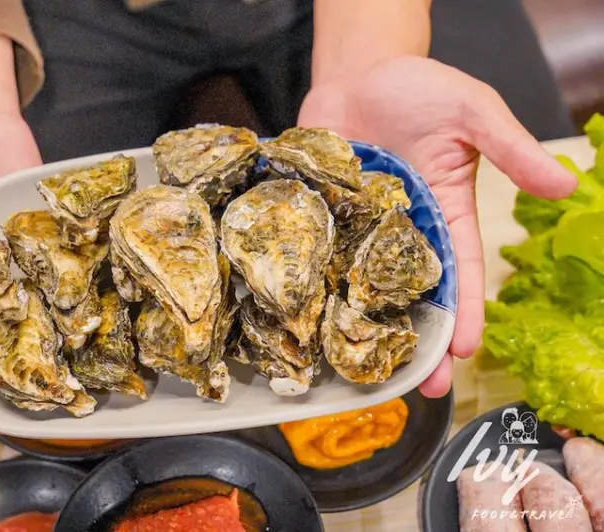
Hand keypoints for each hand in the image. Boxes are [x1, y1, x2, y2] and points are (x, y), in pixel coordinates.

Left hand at [298, 56, 576, 396]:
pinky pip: (321, 255)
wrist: (358, 72)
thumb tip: (566, 183)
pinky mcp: (324, 216)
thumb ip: (510, 148)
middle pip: (415, 292)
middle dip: (421, 338)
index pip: (461, 271)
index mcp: (446, 213)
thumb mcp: (472, 113)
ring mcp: (360, 226)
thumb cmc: (419, 88)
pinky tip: (313, 318)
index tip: (468, 351)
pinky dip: (319, 284)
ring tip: (367, 369)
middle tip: (421, 386)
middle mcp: (404, 229)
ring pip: (365, 284)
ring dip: (369, 324)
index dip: (466, 311)